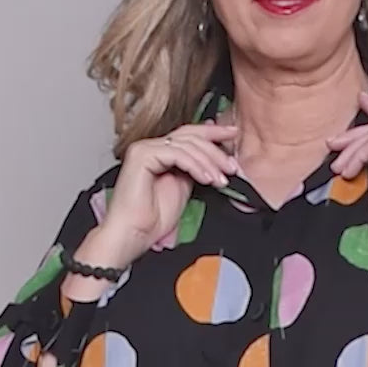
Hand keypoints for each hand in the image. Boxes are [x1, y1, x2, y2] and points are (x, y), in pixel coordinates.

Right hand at [96, 121, 240, 262]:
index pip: (189, 134)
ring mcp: (145, 149)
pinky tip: (206, 178)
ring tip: (221, 180)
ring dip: (209, 162)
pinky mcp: (142, 155)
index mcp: (159, 152)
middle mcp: (150, 146)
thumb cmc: (152, 219)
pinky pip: (177, 154)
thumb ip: (195, 169)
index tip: (233, 133)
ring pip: (186, 144)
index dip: (213, 132)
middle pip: (190, 136)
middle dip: (216, 150)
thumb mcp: (184, 188)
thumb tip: (215, 159)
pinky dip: (195, 165)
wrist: (134, 234)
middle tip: (232, 166)